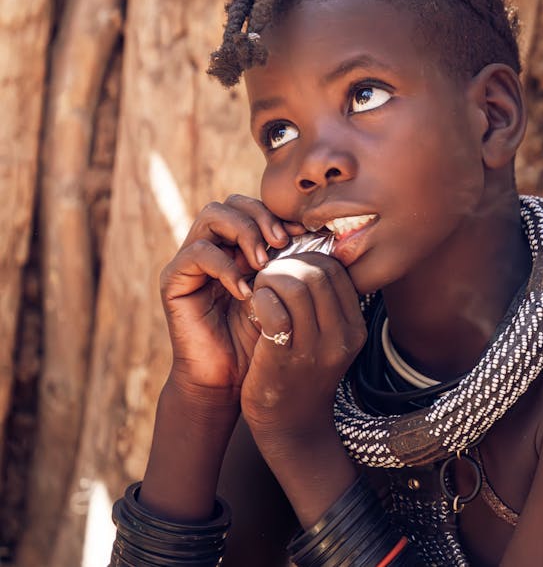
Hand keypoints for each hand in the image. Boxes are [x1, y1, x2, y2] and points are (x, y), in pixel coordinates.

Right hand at [159, 194, 305, 401]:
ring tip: (264, 263)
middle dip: (262, 216)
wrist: (232, 379)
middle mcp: (217, 246)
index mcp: (243, 246)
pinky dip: (225, 266)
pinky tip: (244, 291)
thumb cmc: (265, 337)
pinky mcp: (175, 279)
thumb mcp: (287, 295)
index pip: (258, 209)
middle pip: (233, 202)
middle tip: (283, 242)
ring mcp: (193, 260)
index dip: (281, 214)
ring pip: (212, 215)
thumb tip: (327, 234)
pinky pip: (197, 252)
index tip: (307, 231)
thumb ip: (297, 264)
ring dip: (244, 232)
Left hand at [241, 252, 366, 462]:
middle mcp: (342, 337)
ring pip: (296, 286)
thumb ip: (324, 305)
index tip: (287, 267)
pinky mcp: (284, 360)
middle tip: (268, 274)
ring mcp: (315, 350)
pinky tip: (253, 307)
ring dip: (270, 279)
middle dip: (287, 264)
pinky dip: (259, 299)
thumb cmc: (302, 374)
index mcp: (355, 327)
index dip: (306, 258)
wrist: (290, 427)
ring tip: (259, 289)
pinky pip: (273, 311)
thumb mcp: (327, 339)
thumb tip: (306, 259)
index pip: (336, 270)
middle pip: (318, 272)